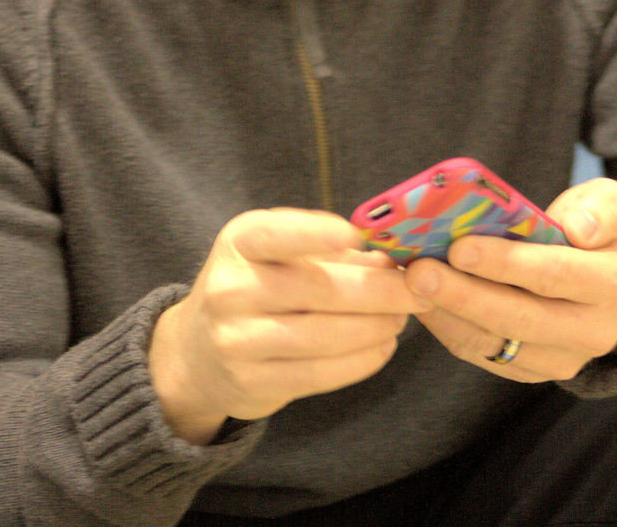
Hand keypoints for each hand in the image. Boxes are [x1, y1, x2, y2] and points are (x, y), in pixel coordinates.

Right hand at [148, 208, 427, 442]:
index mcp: (239, 242)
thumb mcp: (274, 252)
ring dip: (377, 326)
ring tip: (403, 317)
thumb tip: (390, 259)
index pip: (276, 234)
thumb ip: (327, 250)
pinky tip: (383, 346)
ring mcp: (237, 340)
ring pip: (325, 335)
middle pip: (317, 289)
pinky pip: (320, 374)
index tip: (359, 236)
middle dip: (379, 289)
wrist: (197, 352)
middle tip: (419, 287)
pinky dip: (361, 360)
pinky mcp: (252, 383)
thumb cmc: (255, 285)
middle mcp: (231, 289)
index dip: (318, 233)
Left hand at [404, 178, 616, 382]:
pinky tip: (423, 302)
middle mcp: (591, 331)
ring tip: (411, 284)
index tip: (460, 247)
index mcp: (613, 284)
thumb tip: (578, 228)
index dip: (505, 263)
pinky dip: (449, 329)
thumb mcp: (614, 206)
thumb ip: (602, 209)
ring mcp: (562, 358)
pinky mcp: (534, 371)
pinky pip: (484, 355)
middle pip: (518, 317)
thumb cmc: (602, 233)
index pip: (554, 275)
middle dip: (462, 294)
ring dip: (448, 314)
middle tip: (418, 271)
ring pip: (496, 342)